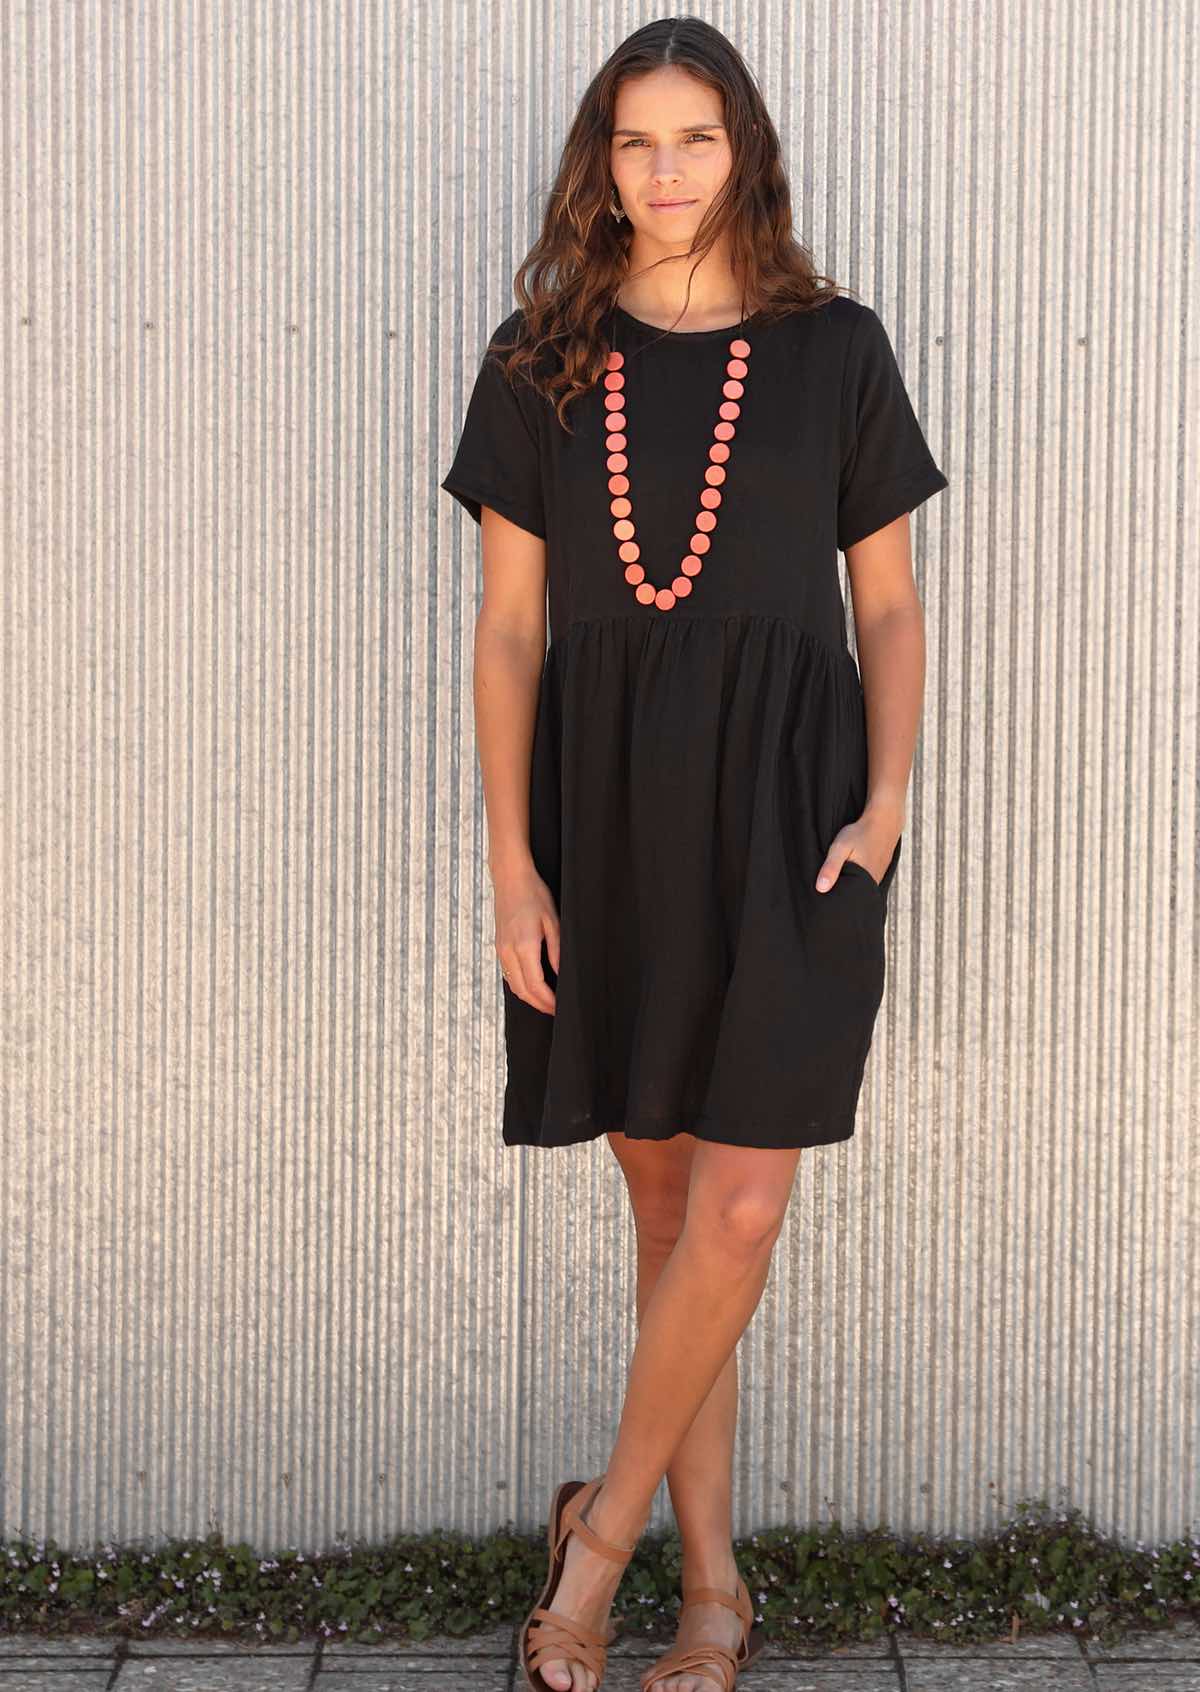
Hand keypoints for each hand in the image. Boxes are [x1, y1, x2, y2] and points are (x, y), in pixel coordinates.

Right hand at [491, 862, 559, 1012]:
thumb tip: (561, 974)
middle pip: (522, 991)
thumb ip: (556, 951)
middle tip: (555, 1010)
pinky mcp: (499, 946)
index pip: (536, 986)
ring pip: (513, 984)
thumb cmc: (533, 894)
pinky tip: (532, 985)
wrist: (510, 878)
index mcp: (524, 946)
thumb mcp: (552, 921)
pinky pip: (508, 974)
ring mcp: (501, 949)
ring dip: (529, 997)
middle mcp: (508, 951)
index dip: (548, 1001)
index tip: (560, 1007)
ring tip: (546, 1001)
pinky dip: (520, 985)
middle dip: (539, 1005)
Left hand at [816, 806, 900, 893]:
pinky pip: (866, 883)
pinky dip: (857, 880)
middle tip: (829, 887)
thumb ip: (831, 867)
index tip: (824, 899)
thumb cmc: (861, 833)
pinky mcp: (879, 873)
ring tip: (837, 881)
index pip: (846, 901)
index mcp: (863, 882)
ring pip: (860, 890)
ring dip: (849, 887)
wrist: (885, 821)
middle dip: (841, 895)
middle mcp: (872, 884)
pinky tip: (849, 873)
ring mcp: (877, 879)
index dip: (835, 901)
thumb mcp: (841, 847)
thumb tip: (820, 888)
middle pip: (853, 897)